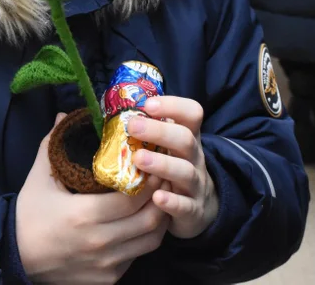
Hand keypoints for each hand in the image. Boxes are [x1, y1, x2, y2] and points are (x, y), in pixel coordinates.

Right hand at [16, 113, 170, 283]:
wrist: (14, 258)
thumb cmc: (29, 215)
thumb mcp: (39, 178)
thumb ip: (52, 144)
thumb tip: (63, 115)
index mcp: (84, 215)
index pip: (133, 197)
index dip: (150, 180)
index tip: (155, 163)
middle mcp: (99, 243)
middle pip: (149, 219)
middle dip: (161, 196)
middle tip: (164, 177)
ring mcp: (106, 265)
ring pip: (150, 241)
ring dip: (159, 219)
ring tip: (160, 198)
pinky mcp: (107, 278)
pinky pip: (137, 256)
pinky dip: (144, 239)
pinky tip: (143, 222)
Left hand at [130, 96, 218, 238]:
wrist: (200, 208)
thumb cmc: (173, 169)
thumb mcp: (168, 148)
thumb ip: (149, 132)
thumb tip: (114, 113)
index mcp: (188, 138)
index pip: (191, 113)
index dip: (173, 106)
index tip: (148, 104)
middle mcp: (194, 158)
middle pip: (185, 139)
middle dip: (160, 131)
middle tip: (133, 126)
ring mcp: (196, 184)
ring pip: (185, 171)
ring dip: (162, 164)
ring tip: (139, 159)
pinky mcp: (193, 210)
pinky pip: (185, 206)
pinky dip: (172, 202)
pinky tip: (156, 198)